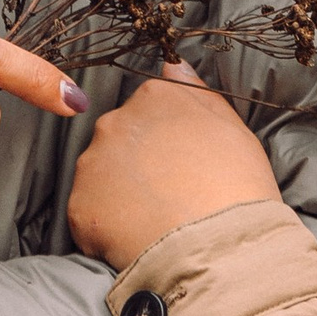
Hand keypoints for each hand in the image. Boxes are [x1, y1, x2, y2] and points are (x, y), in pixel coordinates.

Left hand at [67, 68, 282, 271]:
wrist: (219, 249)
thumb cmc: (237, 189)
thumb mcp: (233, 129)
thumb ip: (195, 93)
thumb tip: (172, 65)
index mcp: (154, 98)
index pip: (148, 111)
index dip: (164, 142)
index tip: (180, 165)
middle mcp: (115, 121)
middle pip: (118, 140)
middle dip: (136, 165)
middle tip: (167, 195)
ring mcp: (92, 164)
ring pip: (99, 176)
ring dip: (118, 195)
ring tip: (153, 221)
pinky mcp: (79, 206)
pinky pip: (89, 216)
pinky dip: (106, 229)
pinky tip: (137, 240)